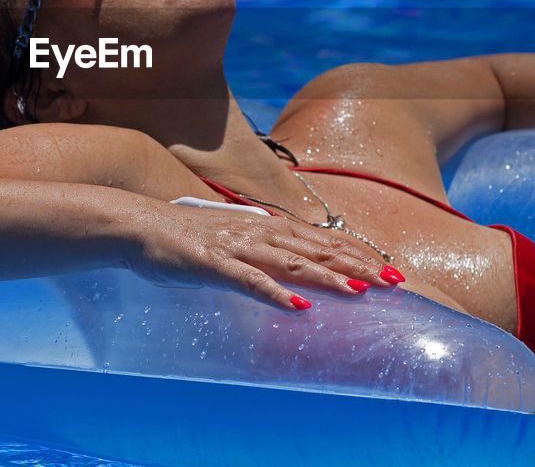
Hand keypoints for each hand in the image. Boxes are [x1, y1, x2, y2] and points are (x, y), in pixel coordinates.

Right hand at [121, 204, 395, 310]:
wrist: (141, 226)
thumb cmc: (188, 238)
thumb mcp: (236, 242)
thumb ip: (266, 254)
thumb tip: (295, 274)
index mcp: (268, 228)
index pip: (324, 241)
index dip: (359, 254)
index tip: (390, 269)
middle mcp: (260, 233)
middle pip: (318, 250)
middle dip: (358, 265)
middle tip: (393, 282)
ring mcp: (238, 247)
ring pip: (292, 264)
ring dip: (327, 277)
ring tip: (359, 291)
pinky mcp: (214, 264)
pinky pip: (249, 281)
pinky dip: (275, 294)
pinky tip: (297, 308)